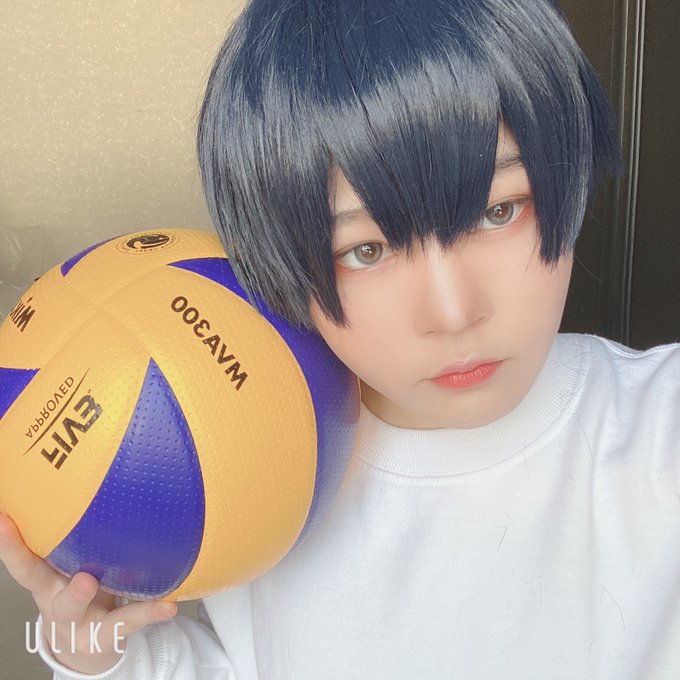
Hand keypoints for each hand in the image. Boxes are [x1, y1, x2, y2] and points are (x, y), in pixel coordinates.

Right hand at [0, 514, 176, 674]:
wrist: (88, 648)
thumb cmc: (80, 594)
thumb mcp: (70, 569)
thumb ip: (77, 537)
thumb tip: (91, 480)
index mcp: (47, 580)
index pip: (24, 559)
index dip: (11, 543)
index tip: (3, 519)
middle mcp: (56, 599)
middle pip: (40, 584)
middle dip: (34, 568)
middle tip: (46, 550)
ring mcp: (79, 619)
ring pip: (74, 608)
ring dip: (78, 594)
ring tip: (88, 581)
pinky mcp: (107, 633)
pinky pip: (128, 620)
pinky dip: (150, 612)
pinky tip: (168, 606)